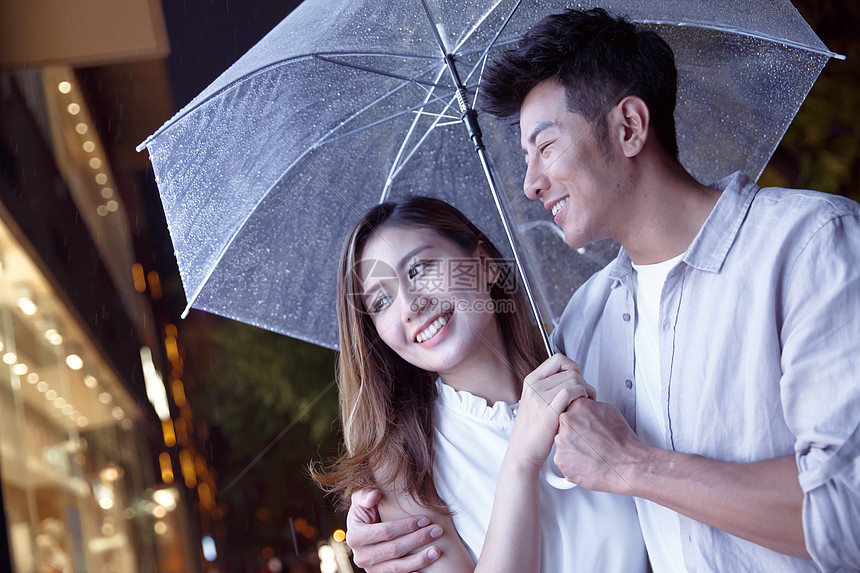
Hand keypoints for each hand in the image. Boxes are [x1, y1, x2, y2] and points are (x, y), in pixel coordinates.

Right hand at [346, 489, 442, 571]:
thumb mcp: (361, 500)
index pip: (385, 532)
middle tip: (437, 531)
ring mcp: (371, 570)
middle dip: (418, 540)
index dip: (406, 526)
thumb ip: (365, 495)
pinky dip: (414, 572)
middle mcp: (361, 557)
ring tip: (437, 551)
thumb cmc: (367, 511)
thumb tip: (375, 495)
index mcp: (355, 537)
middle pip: (394, 550)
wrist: (364, 531)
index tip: (425, 519)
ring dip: (420, 560)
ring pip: (398, 567)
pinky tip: (428, 566)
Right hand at [510, 354, 594, 468]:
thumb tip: (572, 377)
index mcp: (531, 380)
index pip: (558, 359)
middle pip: (570, 370)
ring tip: (587, 401)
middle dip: (584, 381)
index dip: (573, 366)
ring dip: (587, 389)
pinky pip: (571, 392)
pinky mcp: (549, 411)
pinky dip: (583, 396)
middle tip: (586, 394)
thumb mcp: (535, 401)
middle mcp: (534, 386)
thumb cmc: (533, 430)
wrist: (523, 452)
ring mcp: (540, 397)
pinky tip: (583, 405)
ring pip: (573, 380)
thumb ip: (549, 387)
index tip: (578, 379)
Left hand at [554, 399, 642, 494]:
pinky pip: (562, 459)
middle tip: (589, 440)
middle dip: (573, 433)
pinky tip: (586, 460)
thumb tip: (585, 405)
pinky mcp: (560, 460)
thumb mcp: (609, 410)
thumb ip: (590, 406)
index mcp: (577, 406)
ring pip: (562, 442)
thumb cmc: (621, 441)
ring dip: (572, 447)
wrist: (626, 464)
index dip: (577, 418)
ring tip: (590, 451)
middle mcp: (566, 422)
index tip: (582, 425)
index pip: (569, 408)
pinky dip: (572, 461)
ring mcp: (561, 441)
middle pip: (563, 425)